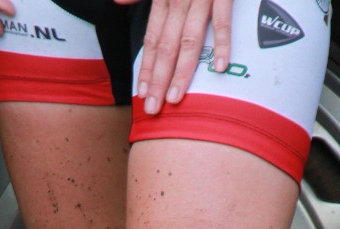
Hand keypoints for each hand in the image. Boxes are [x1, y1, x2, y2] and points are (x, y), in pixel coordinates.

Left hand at [115, 0, 231, 115]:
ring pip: (189, 40)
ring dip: (181, 72)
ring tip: (175, 99)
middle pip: (165, 47)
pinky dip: (221, 43)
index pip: (152, 40)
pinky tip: (218, 68)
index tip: (142, 93)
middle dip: (158, 80)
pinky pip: (222, 19)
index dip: (146, 68)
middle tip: (153, 108)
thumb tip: (117, 1)